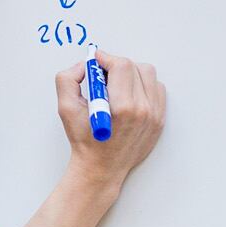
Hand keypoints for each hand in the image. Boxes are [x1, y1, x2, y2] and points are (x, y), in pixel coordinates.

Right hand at [56, 51, 165, 184]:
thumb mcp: (66, 109)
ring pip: (148, 75)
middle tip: (103, 75)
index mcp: (123, 107)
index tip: (96, 61)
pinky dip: (143, 86)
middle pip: (136, 67)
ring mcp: (154, 115)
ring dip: (131, 74)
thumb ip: (68, 80)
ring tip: (117, 86)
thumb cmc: (84, 142)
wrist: (101, 168)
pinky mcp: (159, 119)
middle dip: (116, 66)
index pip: (121, 65)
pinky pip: (157, 89)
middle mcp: (143, 110)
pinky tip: (128, 95)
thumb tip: (84, 65)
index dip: (106, 58)